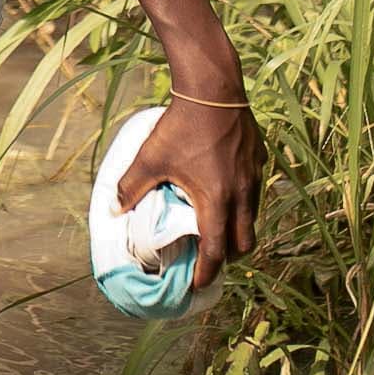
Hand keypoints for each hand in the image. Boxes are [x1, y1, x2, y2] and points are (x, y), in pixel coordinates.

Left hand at [117, 89, 262, 271]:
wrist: (214, 89)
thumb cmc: (182, 126)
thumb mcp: (151, 157)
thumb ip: (132, 186)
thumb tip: (114, 210)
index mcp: (216, 200)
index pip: (216, 251)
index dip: (206, 273)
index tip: (196, 285)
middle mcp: (242, 194)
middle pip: (244, 243)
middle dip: (228, 257)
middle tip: (209, 258)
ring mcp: (254, 178)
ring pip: (252, 218)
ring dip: (237, 230)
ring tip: (217, 228)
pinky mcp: (259, 161)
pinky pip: (254, 193)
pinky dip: (242, 203)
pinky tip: (225, 192)